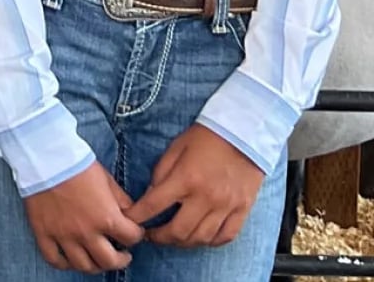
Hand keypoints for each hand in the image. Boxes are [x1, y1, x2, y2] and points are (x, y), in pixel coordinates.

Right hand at [22, 161, 144, 272]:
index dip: (136, 235)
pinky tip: (70, 259)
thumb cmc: (78, 165)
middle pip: (109, 261)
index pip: (131, 238)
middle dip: (121, 260)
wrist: (46, 157)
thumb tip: (130, 214)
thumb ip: (121, 200)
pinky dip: (64, 264)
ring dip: (95, 265)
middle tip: (122, 255)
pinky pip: (54, 260)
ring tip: (97, 258)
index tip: (133, 232)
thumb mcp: (107, 179)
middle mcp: (86, 232)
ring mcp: (64, 236)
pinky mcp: (44, 233)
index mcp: (106, 217)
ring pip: (83, 265)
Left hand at [124, 125, 266, 248]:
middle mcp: (206, 196)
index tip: (130, 222)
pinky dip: (210, 241)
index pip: (154, 206)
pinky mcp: (242, 209)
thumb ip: (160, 174)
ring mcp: (226, 206)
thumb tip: (149, 197)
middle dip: (159, 237)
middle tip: (151, 235)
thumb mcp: (175, 148)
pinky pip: (225, 236)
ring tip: (173, 238)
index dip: (137, 217)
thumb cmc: (206, 137)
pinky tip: (200, 237)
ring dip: (182, 243)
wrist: (244, 131)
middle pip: (178, 231)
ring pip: (201, 238)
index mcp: (185, 178)